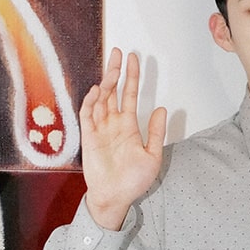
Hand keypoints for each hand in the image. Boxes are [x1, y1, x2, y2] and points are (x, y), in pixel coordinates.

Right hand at [79, 48, 167, 229]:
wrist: (115, 197)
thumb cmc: (133, 181)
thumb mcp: (152, 156)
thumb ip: (156, 132)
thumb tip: (162, 108)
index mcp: (128, 125)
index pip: (129, 95)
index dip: (131, 77)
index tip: (133, 58)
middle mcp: (113, 123)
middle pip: (113, 91)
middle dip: (115, 71)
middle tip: (118, 52)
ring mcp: (99, 129)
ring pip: (100, 99)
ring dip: (105, 83)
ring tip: (112, 68)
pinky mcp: (88, 137)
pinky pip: (87, 115)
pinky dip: (90, 102)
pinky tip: (96, 91)